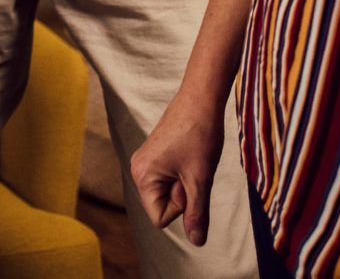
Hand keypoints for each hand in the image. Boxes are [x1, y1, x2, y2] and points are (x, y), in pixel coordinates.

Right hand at [131, 87, 224, 247]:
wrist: (201, 98)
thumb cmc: (199, 135)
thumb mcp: (201, 179)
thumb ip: (197, 213)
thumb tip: (197, 241)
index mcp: (142, 176)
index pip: (160, 218)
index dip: (181, 206)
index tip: (188, 179)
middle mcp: (138, 169)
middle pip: (164, 205)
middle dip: (184, 193)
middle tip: (193, 166)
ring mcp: (146, 160)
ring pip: (170, 191)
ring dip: (186, 181)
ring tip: (193, 158)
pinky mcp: (156, 154)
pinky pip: (171, 178)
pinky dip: (185, 171)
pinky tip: (191, 152)